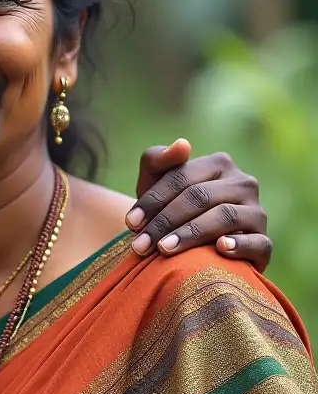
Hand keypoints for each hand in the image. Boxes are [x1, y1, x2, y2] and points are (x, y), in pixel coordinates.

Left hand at [125, 139, 271, 270]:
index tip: (130, 223)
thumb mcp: (154, 182)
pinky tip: (219, 249)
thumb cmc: (168, 207)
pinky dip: (238, 245)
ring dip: (190, 234)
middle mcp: (243, 183)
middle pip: (199, 198)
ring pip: (224, 217)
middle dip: (164, 222)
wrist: (191, 244)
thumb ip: (157, 159)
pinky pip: (256, 242)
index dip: (153, 201)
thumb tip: (182, 144)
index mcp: (218, 163)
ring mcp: (257, 212)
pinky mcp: (264, 241)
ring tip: (164, 249)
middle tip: (140, 245)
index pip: (181, 178)